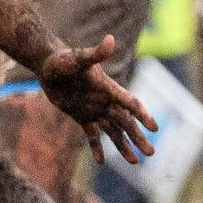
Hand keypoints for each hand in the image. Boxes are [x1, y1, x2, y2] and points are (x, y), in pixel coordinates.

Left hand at [37, 35, 159, 164]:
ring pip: (113, 132)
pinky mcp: (82, 117)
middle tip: (151, 153)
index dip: (143, 115)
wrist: (47, 65)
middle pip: (126, 123)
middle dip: (138, 138)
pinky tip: (101, 162)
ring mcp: (95, 110)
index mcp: (108, 89)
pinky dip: (97, 147)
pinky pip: (92, 135)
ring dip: (124, 147)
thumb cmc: (63, 59)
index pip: (130, 103)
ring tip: (135, 162)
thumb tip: (110, 39)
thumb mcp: (79, 57)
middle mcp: (105, 102)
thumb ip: (96, 53)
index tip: (155, 127)